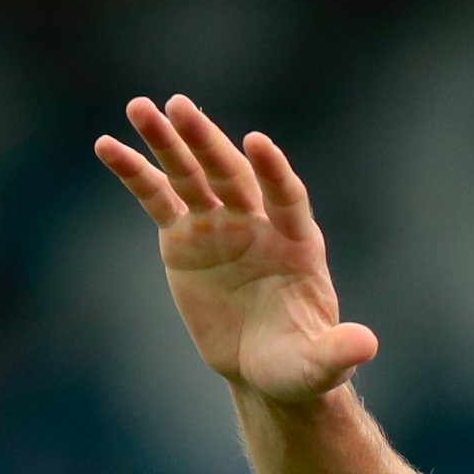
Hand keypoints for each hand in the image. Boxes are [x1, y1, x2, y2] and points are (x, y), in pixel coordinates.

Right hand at [94, 96, 381, 407]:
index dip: (274, 171)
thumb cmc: (299, 364)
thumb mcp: (319, 365)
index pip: (287, 198)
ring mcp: (219, 226)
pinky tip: (107, 145)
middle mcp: (259, 224)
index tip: (257, 142)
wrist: (264, 367)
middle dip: (207, 142)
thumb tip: (366, 346)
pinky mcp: (185, 237)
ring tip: (139, 107)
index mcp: (298, 244)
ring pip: (192, 175)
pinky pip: (158, 199)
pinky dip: (134, 173)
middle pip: (233, 174)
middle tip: (180, 107)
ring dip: (167, 141)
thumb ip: (338, 353)